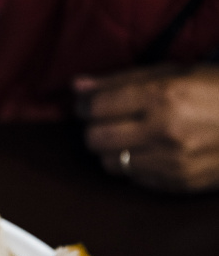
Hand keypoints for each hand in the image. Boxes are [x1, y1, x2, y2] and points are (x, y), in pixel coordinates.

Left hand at [75, 64, 218, 191]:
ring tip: (133, 135)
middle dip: (96, 128)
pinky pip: (133, 178)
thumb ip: (121, 80)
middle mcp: (164, 130)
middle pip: (94, 138)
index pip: (95, 107)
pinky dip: (135, 165)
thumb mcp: (174, 72)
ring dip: (114, 149)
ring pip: (109, 162)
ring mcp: (171, 161)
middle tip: (110, 119)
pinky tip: (153, 150)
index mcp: (163, 96)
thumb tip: (77, 85)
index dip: (86, 105)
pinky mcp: (178, 183)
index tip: (90, 103)